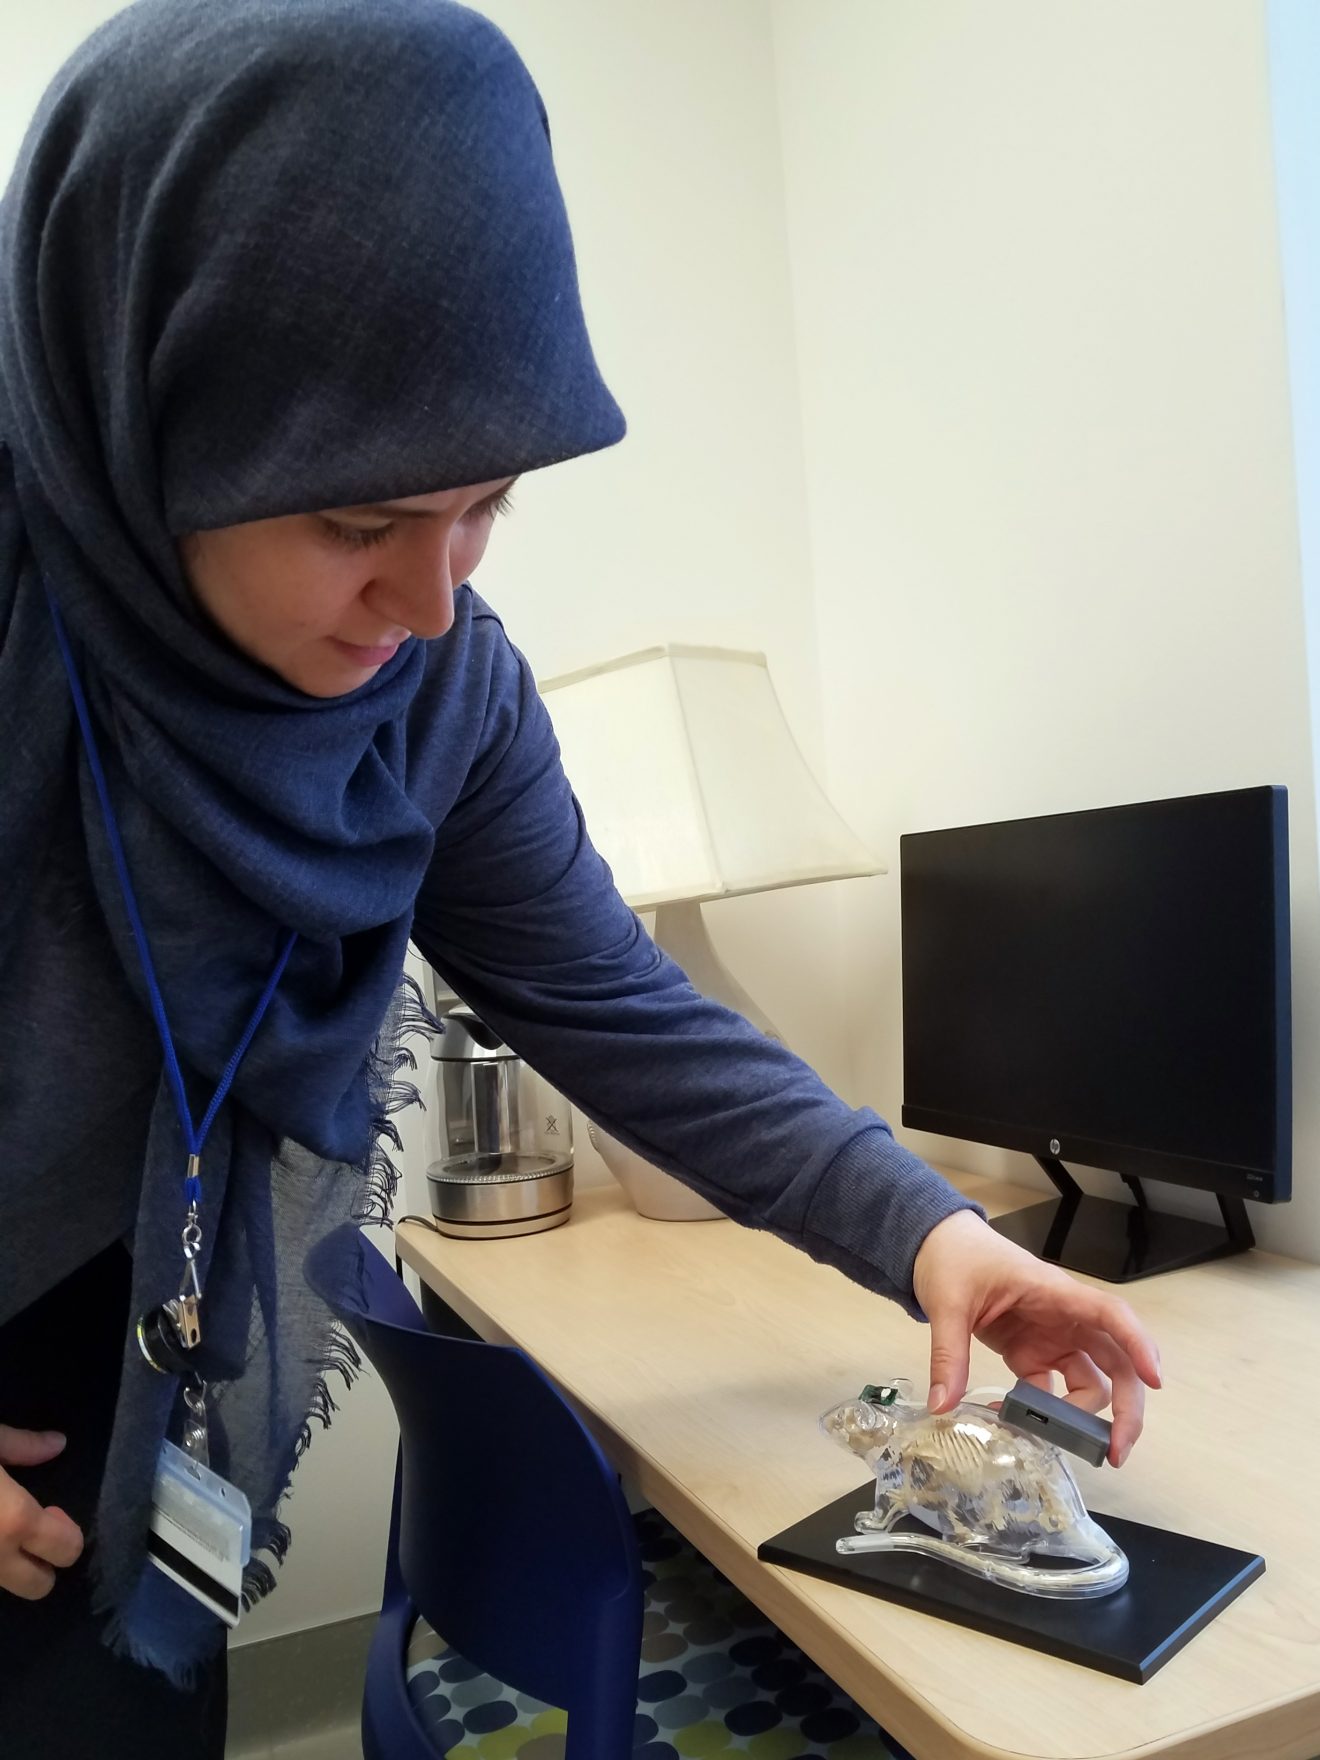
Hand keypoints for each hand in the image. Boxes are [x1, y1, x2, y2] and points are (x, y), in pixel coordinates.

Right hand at [0, 1426, 84, 1598]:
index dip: (67, 1533)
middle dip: (41, 1565)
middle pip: (38, 1587)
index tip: (52, 1512)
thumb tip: (56, 1444)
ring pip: (5, 1586)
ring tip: (1, 1531)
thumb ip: (21, 1446)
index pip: (66, 1550)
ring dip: (8, 1566)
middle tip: (28, 1531)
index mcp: (13, 1521)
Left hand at [911, 1210, 1161, 1466]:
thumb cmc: (955, 1259)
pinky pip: (1052, 1390)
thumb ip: (949, 1353)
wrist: (938, 1246)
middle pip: (1115, 1362)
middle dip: (1125, 1408)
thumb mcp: (948, 1302)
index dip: (1137, 1345)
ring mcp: (1052, 1339)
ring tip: (1051, 1441)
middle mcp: (1066, 1319)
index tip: (1154, 1382)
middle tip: (1115, 1454)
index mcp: (1055, 1293)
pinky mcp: (1032, 1354)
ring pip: (1090, 1382)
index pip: (1111, 1315)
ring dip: (1081, 1417)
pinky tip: (1014, 1421)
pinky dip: (1043, 1412)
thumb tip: (943, 1405)